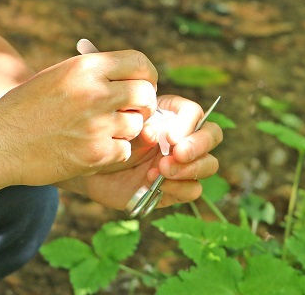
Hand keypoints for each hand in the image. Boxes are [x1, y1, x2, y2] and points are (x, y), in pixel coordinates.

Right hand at [0, 50, 157, 186]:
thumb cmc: (25, 108)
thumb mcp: (57, 76)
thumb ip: (93, 73)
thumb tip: (130, 75)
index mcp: (86, 67)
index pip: (139, 62)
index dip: (146, 75)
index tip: (142, 85)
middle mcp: (95, 92)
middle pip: (146, 95)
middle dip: (143, 105)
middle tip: (130, 112)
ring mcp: (97, 124)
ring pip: (138, 126)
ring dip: (125, 131)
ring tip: (99, 131)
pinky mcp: (95, 154)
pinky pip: (124, 151)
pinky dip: (112, 153)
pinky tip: (90, 149)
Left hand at [69, 95, 222, 210]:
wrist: (92, 166)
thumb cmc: (107, 138)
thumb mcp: (122, 125)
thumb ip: (141, 126)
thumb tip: (154, 135)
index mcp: (172, 115)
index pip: (195, 113)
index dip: (188, 124)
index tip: (168, 136)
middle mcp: (182, 137)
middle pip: (212, 135)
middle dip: (198, 145)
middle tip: (177, 153)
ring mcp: (182, 164)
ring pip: (209, 164)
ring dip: (189, 168)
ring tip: (162, 169)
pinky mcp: (176, 188)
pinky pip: (193, 190)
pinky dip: (179, 188)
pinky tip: (158, 184)